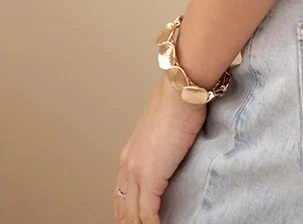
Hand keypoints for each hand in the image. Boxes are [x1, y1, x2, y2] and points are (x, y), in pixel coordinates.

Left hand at [113, 76, 206, 222]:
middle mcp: (128, 165)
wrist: (181, 91)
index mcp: (130, 155)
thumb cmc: (179, 103)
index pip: (121, 193)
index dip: (125, 212)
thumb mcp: (165, 131)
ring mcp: (136, 172)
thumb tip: (173, 158)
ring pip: (131, 214)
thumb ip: (163, 150)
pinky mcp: (150, 177)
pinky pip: (147, 214)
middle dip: (128, 222)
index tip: (132, 221)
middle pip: (122, 207)